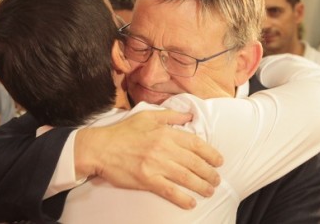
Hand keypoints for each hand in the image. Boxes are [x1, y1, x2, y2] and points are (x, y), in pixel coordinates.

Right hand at [75, 110, 222, 208]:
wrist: (100, 148)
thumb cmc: (123, 132)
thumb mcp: (147, 116)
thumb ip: (170, 115)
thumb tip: (190, 115)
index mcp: (165, 132)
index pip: (195, 143)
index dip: (210, 153)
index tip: (219, 161)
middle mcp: (163, 148)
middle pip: (194, 162)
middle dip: (210, 173)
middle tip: (217, 179)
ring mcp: (155, 165)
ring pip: (186, 177)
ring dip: (201, 186)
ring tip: (210, 191)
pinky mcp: (146, 180)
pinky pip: (169, 191)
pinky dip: (182, 198)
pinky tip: (191, 203)